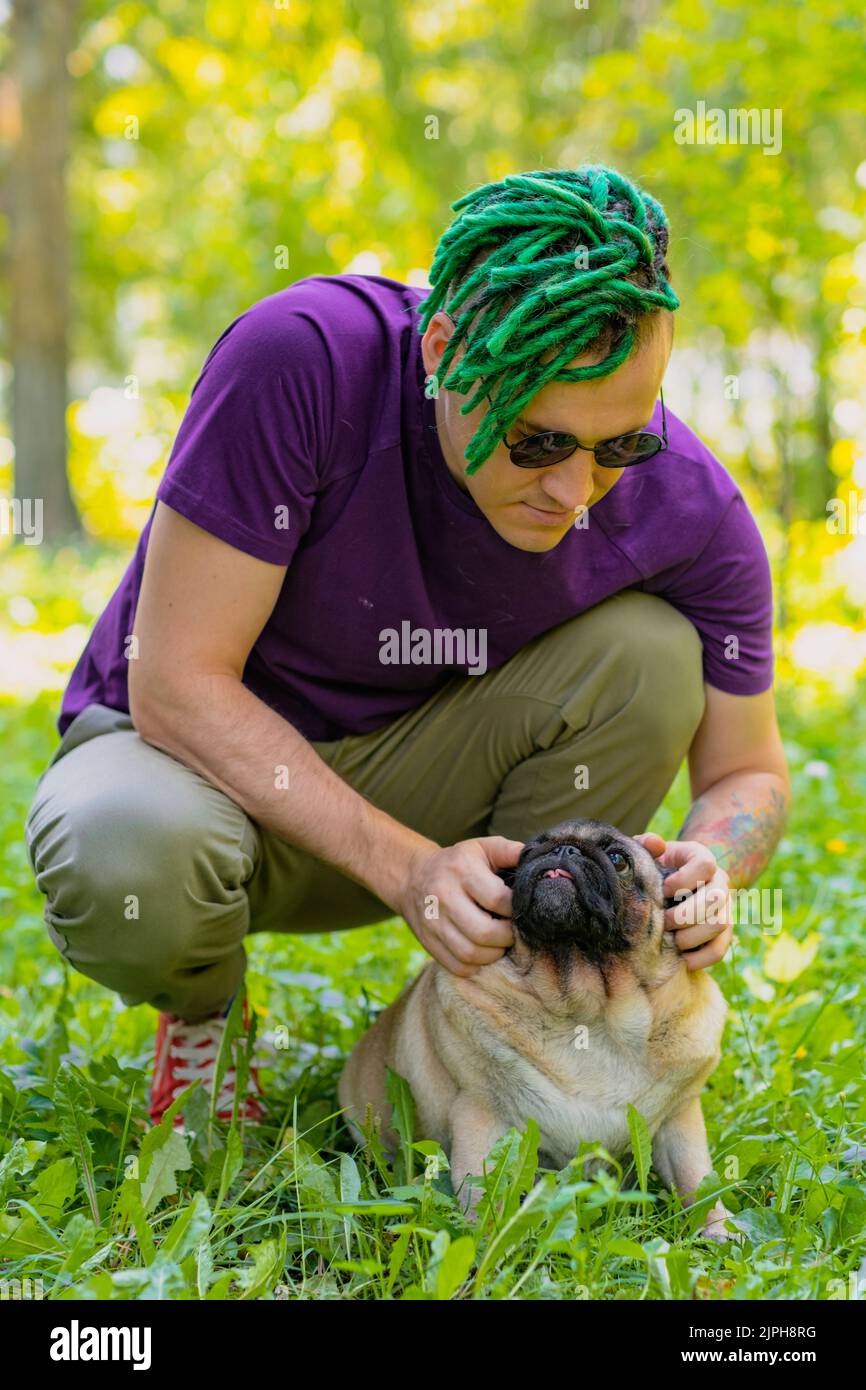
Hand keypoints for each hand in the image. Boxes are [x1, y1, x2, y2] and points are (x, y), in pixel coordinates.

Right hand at [397, 835, 523, 976]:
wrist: (413, 877)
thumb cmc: (458, 862)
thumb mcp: (482, 847)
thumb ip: (510, 851)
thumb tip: (537, 860)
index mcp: (461, 870)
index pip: (497, 899)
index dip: (515, 909)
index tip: (518, 909)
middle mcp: (443, 896)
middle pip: (484, 932)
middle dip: (507, 937)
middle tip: (512, 931)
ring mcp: (433, 922)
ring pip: (471, 954)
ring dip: (493, 954)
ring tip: (499, 942)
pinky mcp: (428, 942)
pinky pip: (457, 966)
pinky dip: (475, 965)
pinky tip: (482, 951)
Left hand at [634, 833, 732, 969]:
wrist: (676, 884)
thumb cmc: (658, 867)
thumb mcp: (652, 852)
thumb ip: (648, 844)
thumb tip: (655, 843)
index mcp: (702, 858)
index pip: (706, 865)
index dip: (683, 880)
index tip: (664, 890)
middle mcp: (720, 882)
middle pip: (716, 898)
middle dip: (684, 914)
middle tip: (663, 921)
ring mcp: (725, 908)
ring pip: (720, 924)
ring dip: (691, 936)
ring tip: (671, 939)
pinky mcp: (724, 933)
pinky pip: (720, 949)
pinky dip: (700, 958)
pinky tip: (681, 958)